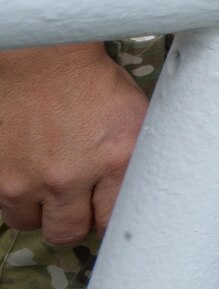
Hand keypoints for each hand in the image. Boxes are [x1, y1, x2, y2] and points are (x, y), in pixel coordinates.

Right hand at [0, 44, 149, 242]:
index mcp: (117, 158)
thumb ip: (133, 160)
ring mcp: (27, 179)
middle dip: (73, 221)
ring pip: (31, 223)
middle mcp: (71, 175)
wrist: (42, 56)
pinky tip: (26, 169)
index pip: (113, 219)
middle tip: (74, 203)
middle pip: (68, 232)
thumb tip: (137, 193)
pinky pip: (4, 206)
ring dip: (39, 209)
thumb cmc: (91, 80)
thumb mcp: (134, 116)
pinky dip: (14, 193)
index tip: (103, 212)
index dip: (107, 217)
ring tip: (47, 181)